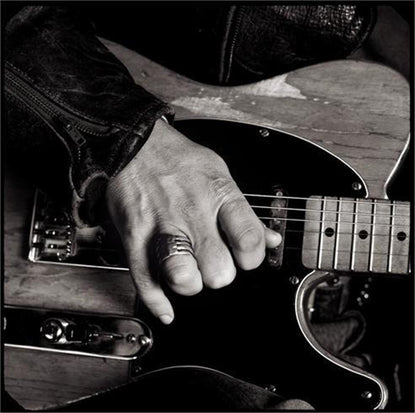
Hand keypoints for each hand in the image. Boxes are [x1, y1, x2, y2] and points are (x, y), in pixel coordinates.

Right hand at [106, 119, 280, 323]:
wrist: (134, 145)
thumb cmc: (178, 159)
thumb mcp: (221, 174)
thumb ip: (246, 212)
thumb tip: (270, 239)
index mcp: (219, 196)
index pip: (249, 242)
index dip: (251, 258)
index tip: (244, 257)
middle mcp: (192, 214)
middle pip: (218, 270)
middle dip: (220, 274)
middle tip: (214, 263)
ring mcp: (162, 227)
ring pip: (183, 278)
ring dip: (190, 284)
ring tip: (190, 272)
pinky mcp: (136, 237)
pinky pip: (145, 280)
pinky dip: (157, 302)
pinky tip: (166, 308)